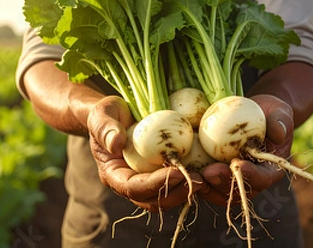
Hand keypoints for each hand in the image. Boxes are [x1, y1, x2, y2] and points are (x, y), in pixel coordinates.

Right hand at [86, 96, 201, 211]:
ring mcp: (149, 181)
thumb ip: (105, 128)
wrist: (117, 113)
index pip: (134, 188)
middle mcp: (133, 184)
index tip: (175, 172)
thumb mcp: (101, 115)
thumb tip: (116, 143)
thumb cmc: (107, 113)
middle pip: (156, 200)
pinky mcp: (164, 173)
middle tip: (198, 179)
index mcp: (114, 175)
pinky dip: (196, 177)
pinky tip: (211, 167)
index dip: (155, 184)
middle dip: (178, 192)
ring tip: (209, 176)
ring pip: (171, 196)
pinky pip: (180, 182)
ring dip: (190, 189)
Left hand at [197, 94, 293, 205]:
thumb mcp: (279, 112)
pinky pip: (204, 182)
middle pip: (238, 190)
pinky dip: (195, 177)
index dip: (251, 175)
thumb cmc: (270, 112)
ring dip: (206, 185)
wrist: (254, 114)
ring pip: (219, 191)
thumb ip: (280, 122)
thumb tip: (279, 133)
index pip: (263, 178)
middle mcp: (251, 180)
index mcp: (270, 170)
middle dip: (223, 183)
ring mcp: (232, 180)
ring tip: (194, 173)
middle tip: (210, 172)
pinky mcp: (215, 174)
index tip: (238, 164)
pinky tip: (183, 168)